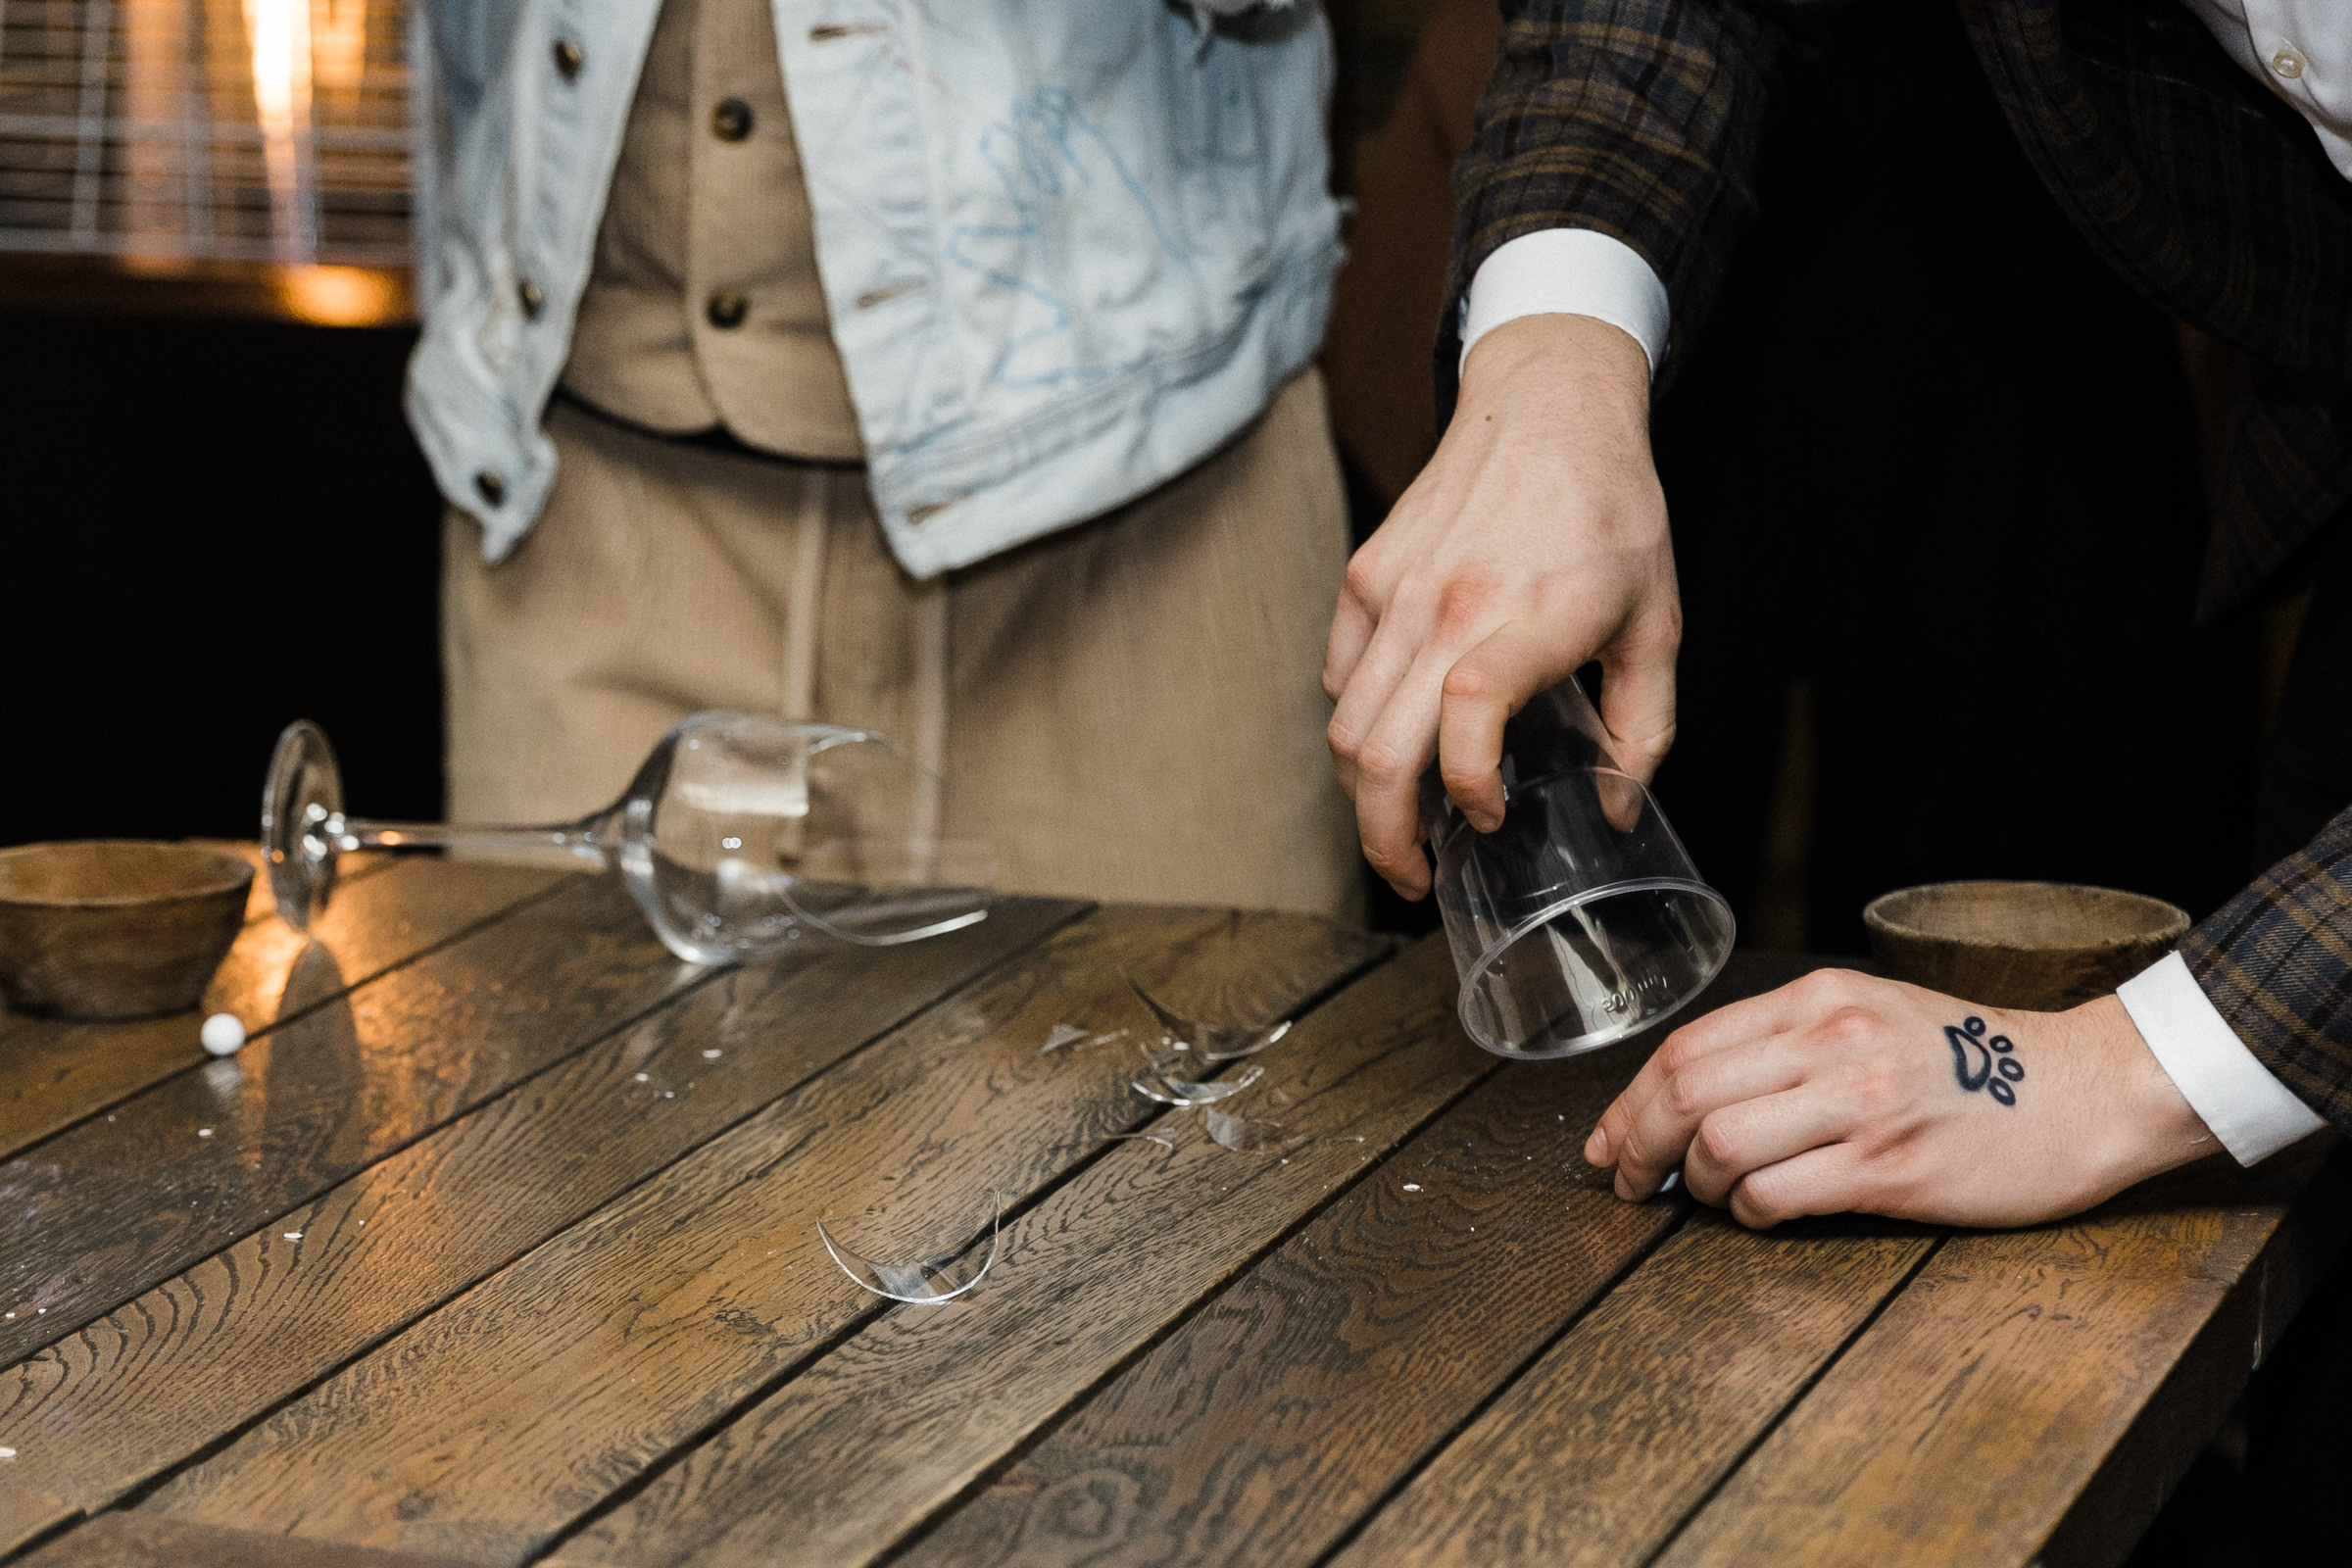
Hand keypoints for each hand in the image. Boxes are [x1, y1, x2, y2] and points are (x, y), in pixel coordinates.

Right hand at [1323, 314, 1677, 899]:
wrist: (1547, 403)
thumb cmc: (1611, 510)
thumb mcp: (1658, 622)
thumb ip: (1645, 727)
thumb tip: (1617, 811)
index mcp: (1530, 618)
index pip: (1469, 718)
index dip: (1467, 791)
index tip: (1492, 821)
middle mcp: (1449, 606)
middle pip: (1376, 752)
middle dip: (1385, 839)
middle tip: (1416, 878)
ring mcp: (1395, 590)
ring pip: (1345, 723)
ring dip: (1363, 794)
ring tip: (1399, 827)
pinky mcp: (1366, 574)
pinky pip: (1340, 674)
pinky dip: (1357, 723)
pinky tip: (1396, 740)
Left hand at [1585, 969, 2217, 1228]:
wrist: (2088, 1091)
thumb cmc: (1977, 1064)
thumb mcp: (1873, 1017)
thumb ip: (1788, 1044)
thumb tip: (1690, 1097)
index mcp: (1821, 999)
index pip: (1688, 1045)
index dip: (1629, 1100)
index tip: (1606, 1141)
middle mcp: (1834, 1040)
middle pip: (1687, 1091)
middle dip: (1636, 1144)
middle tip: (1628, 1182)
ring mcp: (1862, 1102)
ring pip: (1721, 1144)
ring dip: (1697, 1184)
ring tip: (1710, 1198)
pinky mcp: (1891, 1166)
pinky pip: (1779, 1194)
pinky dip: (1750, 1213)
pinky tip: (1762, 1214)